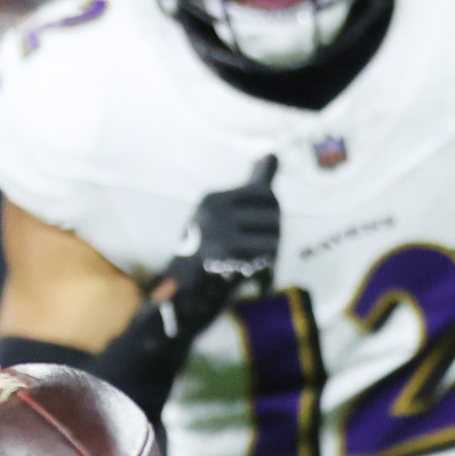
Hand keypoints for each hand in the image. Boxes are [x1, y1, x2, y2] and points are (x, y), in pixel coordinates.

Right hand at [162, 156, 279, 336]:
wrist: (181, 301)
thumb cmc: (207, 258)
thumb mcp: (224, 217)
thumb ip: (253, 185)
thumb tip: (273, 155)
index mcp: (212, 199)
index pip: (266, 194)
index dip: (271, 215)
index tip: (257, 230)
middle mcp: (213, 209)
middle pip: (273, 213)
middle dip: (273, 233)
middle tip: (256, 251)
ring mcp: (217, 231)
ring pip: (273, 236)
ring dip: (269, 253)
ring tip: (250, 262)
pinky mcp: (224, 255)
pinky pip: (265, 255)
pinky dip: (263, 267)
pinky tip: (246, 273)